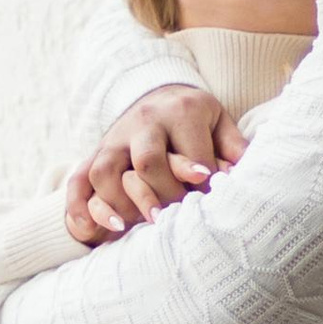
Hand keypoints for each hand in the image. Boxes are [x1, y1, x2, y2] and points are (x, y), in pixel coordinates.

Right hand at [66, 88, 245, 240]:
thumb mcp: (219, 122)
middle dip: (162, 194)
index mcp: (181, 111)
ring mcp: (115, 137)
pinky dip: (78, 206)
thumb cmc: (196, 118)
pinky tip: (90, 230)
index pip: (189, 151)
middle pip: (147, 160)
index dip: (200, 180)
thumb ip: (233, 146)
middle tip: (173, 217)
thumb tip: (245, 174)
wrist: (156, 94)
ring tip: (131, 226)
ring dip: (118, 202)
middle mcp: (144, 121)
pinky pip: (78, 179)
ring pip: (105, 170)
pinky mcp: (96, 152)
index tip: (208, 199)